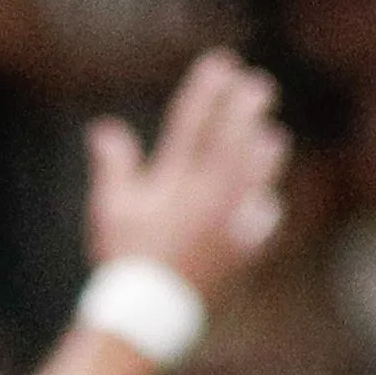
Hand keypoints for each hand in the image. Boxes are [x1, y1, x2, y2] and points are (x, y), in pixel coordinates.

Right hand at [86, 49, 287, 302]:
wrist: (149, 310)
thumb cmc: (123, 257)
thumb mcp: (109, 209)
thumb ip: (113, 165)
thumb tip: (104, 128)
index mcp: (173, 182)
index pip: (192, 124)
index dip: (207, 91)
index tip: (220, 64)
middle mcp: (207, 196)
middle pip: (233, 141)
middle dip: (245, 109)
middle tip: (258, 85)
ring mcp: (230, 222)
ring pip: (256, 175)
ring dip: (265, 151)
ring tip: (272, 133)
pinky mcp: (242, 249)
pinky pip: (261, 220)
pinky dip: (262, 204)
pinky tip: (265, 198)